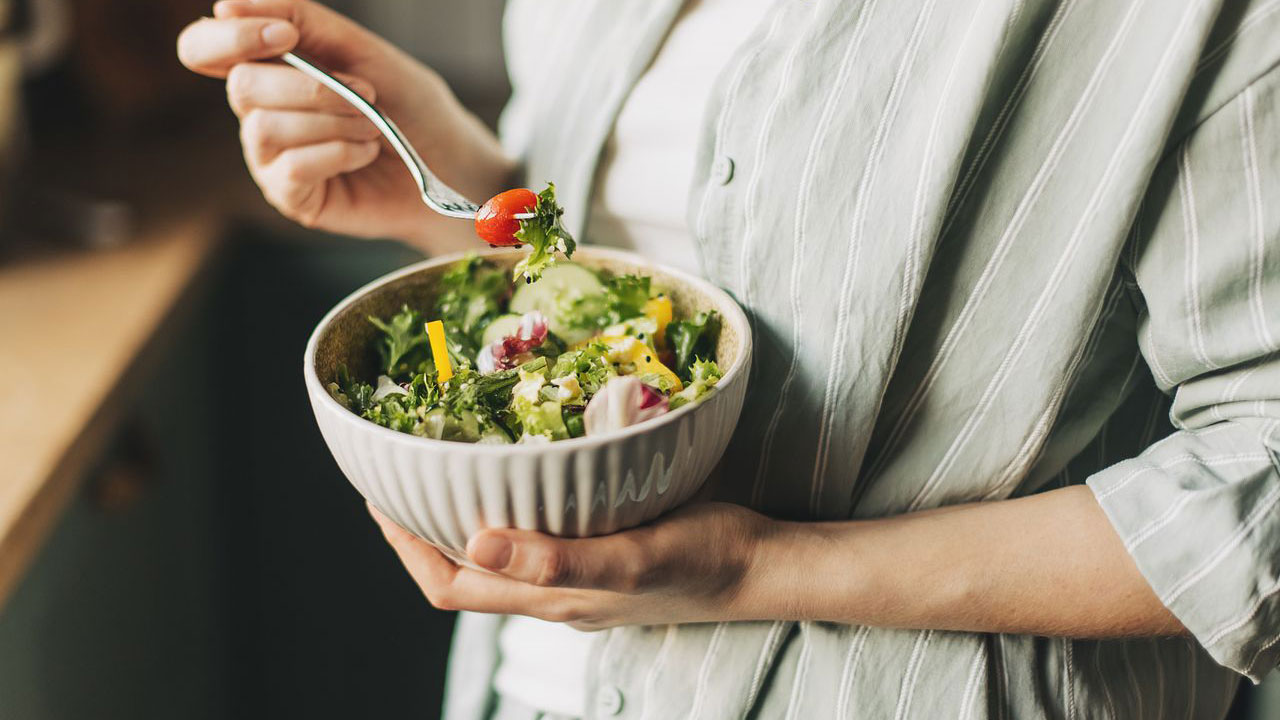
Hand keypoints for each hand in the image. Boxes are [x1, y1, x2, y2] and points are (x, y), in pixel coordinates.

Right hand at [177, 0, 511, 247]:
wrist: (449, 164)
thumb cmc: (409, 106)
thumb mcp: (363, 51)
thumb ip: (302, 19)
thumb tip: (225, 5)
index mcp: (268, 68)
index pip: (204, 47)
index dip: (229, 38)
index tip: (286, 37)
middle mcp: (259, 112)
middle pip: (241, 87)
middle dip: (311, 88)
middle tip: (367, 94)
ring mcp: (271, 158)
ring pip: (268, 128)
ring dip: (334, 121)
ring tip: (374, 128)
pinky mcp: (292, 196)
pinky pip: (293, 168)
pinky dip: (339, 153)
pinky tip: (366, 153)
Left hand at [370, 502, 793, 629]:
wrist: (760, 568)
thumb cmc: (702, 560)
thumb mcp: (632, 556)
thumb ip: (558, 559)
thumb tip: (474, 545)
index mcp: (548, 598)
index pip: (449, 585)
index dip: (404, 548)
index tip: (378, 496)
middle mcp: (554, 595)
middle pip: (465, 575)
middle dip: (422, 530)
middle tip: (402, 473)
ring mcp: (580, 581)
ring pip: (500, 559)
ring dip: (464, 521)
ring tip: (449, 469)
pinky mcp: (606, 559)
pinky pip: (537, 542)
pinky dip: (510, 514)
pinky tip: (524, 477)